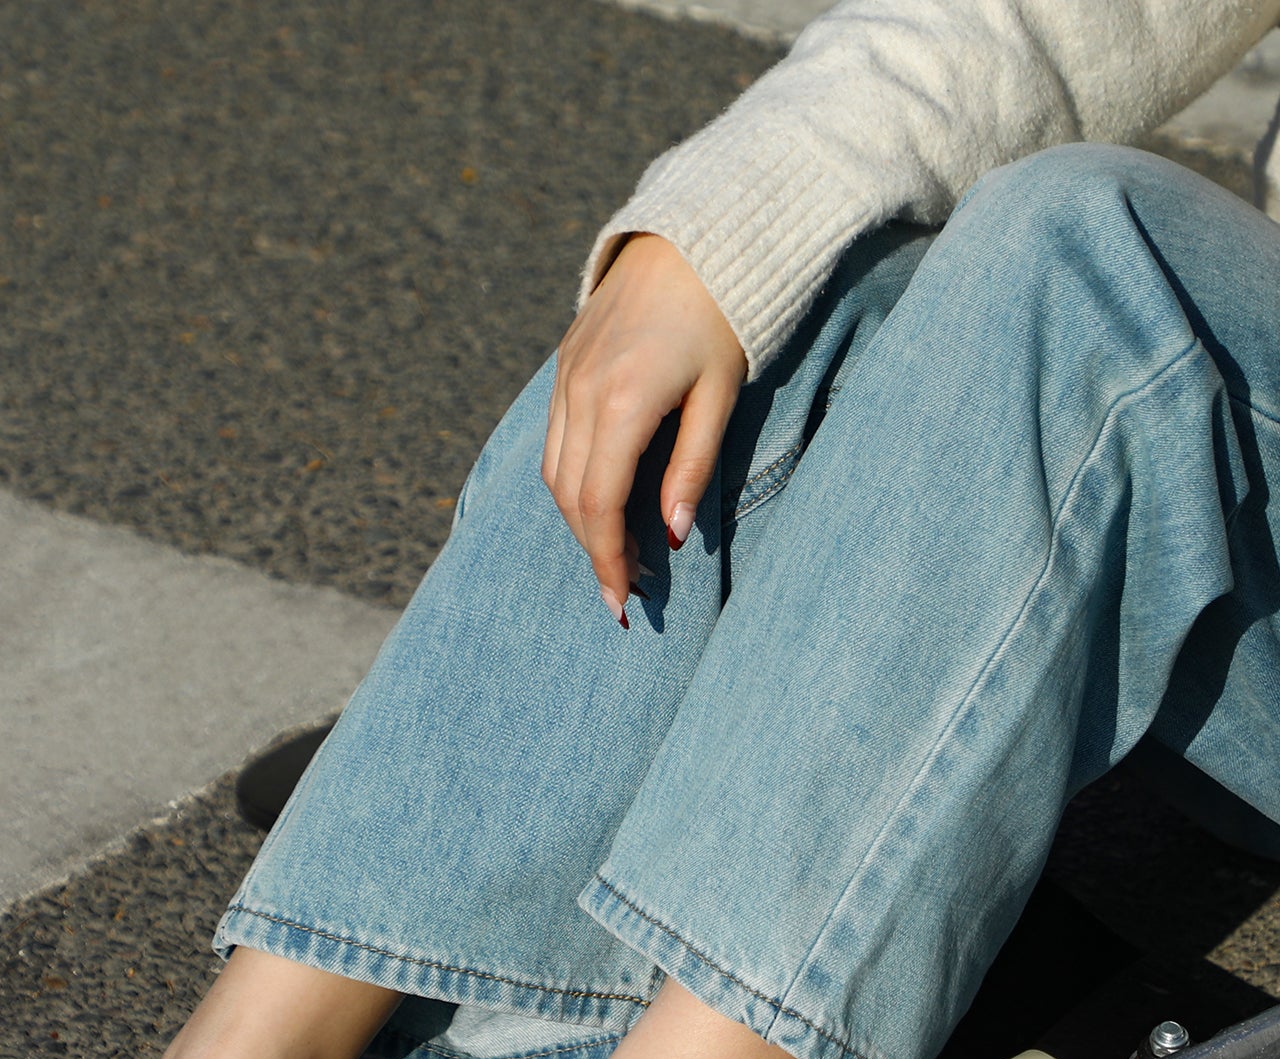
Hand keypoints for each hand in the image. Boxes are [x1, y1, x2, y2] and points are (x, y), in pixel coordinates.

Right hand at [543, 233, 745, 625]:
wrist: (696, 234)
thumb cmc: (725, 317)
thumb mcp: (720, 396)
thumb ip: (691, 468)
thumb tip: (672, 537)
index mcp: (622, 403)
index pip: (598, 506)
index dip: (607, 561)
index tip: (624, 602)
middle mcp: (580, 392)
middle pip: (569, 498)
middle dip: (592, 551)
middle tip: (623, 591)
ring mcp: (566, 376)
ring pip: (554, 472)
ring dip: (577, 521)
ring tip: (612, 553)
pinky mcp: (564, 364)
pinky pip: (554, 440)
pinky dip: (570, 481)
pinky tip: (599, 500)